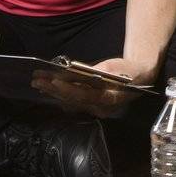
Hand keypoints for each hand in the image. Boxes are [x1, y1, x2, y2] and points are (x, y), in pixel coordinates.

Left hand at [32, 56, 154, 118]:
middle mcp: (100, 108)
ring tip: (38, 83)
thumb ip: (96, 71)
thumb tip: (77, 71)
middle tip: (36, 80)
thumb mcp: (113, 67)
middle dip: (53, 90)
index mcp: (108, 98)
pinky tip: (49, 88)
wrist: (139, 78)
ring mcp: (95, 109)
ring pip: (70, 102)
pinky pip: (73, 102)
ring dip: (53, 92)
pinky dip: (60, 94)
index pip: (84, 95)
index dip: (67, 88)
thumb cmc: (126, 71)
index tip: (53, 80)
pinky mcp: (91, 106)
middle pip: (72, 100)